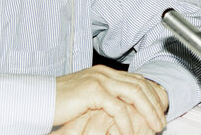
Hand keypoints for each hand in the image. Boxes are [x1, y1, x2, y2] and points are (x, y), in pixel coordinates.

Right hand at [52, 65, 167, 134]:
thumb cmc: (60, 103)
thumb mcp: (87, 99)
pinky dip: (127, 121)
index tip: (160, 110)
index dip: (152, 94)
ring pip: (134, 93)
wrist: (38, 100)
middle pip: (140, 84)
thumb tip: (122, 110)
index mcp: (105, 73)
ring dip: (148, 111)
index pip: (137, 79)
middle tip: (162, 120)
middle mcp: (104, 73)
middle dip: (155, 103)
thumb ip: (105, 99)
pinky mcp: (92, 91)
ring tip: (155, 126)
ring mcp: (99, 80)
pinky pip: (117, 107)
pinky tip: (130, 132)